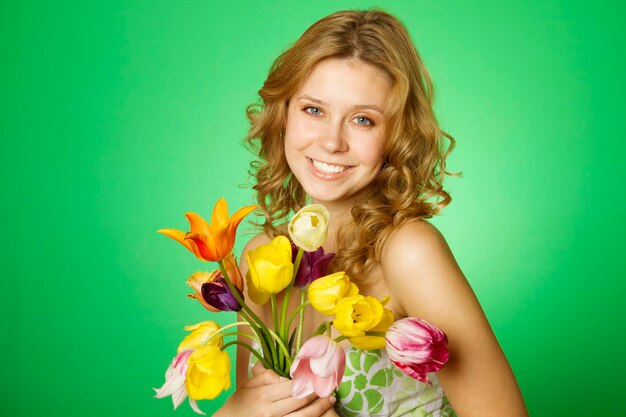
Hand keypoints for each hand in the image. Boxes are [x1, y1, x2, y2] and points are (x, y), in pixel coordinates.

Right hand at [214, 362, 335, 416]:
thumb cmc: (239, 402)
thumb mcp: (249, 385)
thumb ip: (267, 376)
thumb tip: (286, 375)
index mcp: (263, 395)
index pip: (292, 386)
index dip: (309, 381)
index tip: (319, 376)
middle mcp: (270, 411)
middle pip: (301, 401)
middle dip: (319, 394)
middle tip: (330, 387)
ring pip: (303, 416)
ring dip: (320, 408)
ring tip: (330, 401)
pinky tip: (319, 414)